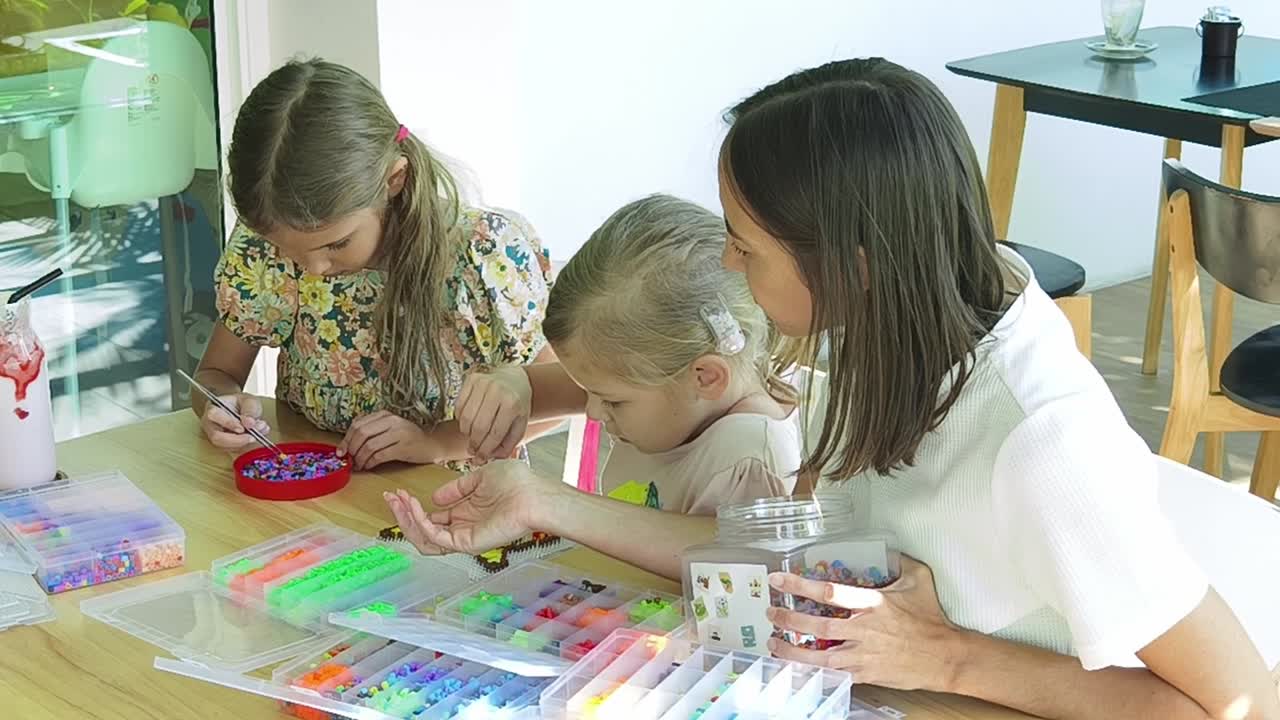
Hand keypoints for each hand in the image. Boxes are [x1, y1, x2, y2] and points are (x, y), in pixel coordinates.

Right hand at [200, 393, 269, 449]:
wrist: (245, 412)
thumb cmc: (243, 404)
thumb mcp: (250, 400)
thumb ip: (250, 409)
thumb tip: (249, 423)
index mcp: (213, 408)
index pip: (214, 415)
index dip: (228, 423)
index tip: (242, 428)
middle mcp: (210, 424)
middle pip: (216, 437)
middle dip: (236, 439)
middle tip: (252, 437)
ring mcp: (215, 436)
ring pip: (224, 446)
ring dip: (243, 443)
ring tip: (257, 435)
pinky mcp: (223, 446)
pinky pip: (232, 450)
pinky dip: (245, 446)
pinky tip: (255, 438)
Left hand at [338, 410, 436, 470]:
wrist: (433, 444)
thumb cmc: (408, 439)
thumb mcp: (389, 429)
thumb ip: (372, 432)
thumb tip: (347, 445)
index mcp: (385, 414)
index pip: (358, 424)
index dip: (346, 439)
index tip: (341, 451)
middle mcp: (391, 421)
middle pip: (361, 433)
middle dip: (352, 449)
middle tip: (350, 460)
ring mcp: (399, 433)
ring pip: (369, 446)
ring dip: (361, 459)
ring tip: (360, 465)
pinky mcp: (404, 447)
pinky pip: (380, 456)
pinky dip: (371, 463)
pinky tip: (369, 466)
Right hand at [383, 460, 556, 554]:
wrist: (533, 494)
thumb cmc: (516, 483)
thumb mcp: (480, 477)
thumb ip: (457, 488)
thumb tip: (435, 498)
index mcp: (466, 515)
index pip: (431, 519)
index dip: (411, 507)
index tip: (397, 492)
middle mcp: (462, 528)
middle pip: (423, 530)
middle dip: (403, 514)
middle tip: (390, 496)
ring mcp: (464, 537)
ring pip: (425, 539)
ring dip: (407, 520)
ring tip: (397, 501)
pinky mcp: (467, 543)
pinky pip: (435, 538)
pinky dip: (420, 523)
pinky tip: (413, 506)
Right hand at [456, 366, 530, 459]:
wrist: (514, 378)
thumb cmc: (517, 404)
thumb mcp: (520, 424)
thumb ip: (508, 443)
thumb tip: (490, 458)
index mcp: (512, 403)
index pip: (495, 433)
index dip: (486, 449)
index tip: (481, 458)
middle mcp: (497, 391)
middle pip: (478, 426)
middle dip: (474, 443)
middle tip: (474, 450)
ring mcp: (482, 383)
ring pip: (466, 417)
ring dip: (467, 432)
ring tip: (473, 436)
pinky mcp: (471, 380)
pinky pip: (459, 406)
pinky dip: (461, 419)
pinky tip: (468, 422)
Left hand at [766, 556, 963, 690]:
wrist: (946, 657)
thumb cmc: (931, 619)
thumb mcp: (918, 579)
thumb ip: (899, 561)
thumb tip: (888, 548)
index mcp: (874, 603)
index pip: (829, 592)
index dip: (800, 584)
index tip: (778, 579)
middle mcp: (865, 629)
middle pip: (818, 625)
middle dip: (789, 619)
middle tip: (772, 612)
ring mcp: (864, 655)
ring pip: (820, 656)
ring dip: (793, 650)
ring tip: (774, 643)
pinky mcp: (866, 674)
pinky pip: (834, 675)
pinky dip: (813, 671)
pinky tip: (797, 667)